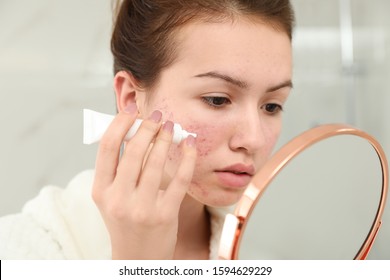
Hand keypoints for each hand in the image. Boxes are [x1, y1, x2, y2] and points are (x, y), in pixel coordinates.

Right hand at [91, 103, 196, 258]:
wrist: (137, 257)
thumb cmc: (125, 220)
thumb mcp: (111, 197)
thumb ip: (118, 167)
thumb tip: (133, 129)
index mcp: (101, 190)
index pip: (108, 147)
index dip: (120, 123)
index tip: (133, 108)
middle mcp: (118, 199)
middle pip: (134, 152)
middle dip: (147, 128)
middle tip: (158, 116)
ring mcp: (142, 208)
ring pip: (156, 163)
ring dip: (166, 139)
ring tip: (172, 127)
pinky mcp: (165, 214)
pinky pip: (179, 180)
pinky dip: (186, 158)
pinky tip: (188, 145)